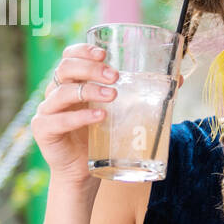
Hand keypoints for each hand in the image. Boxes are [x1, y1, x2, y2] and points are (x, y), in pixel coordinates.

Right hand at [31, 44, 184, 188]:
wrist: (84, 173)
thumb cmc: (103, 139)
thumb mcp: (122, 113)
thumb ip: (142, 94)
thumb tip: (179, 79)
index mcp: (72, 83)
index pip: (70, 57)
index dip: (83, 50)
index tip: (104, 52)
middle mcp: (56, 92)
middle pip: (66, 68)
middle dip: (91, 68)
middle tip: (116, 76)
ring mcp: (47, 111)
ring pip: (62, 92)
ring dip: (89, 90)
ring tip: (113, 96)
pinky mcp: (44, 130)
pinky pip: (58, 120)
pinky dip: (79, 117)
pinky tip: (99, 117)